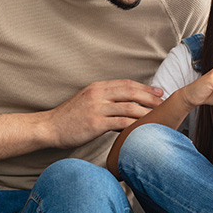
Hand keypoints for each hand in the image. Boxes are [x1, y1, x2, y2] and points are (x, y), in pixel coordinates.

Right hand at [47, 79, 163, 148]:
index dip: (144, 87)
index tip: (158, 92)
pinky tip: (143, 128)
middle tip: (164, 102)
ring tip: (158, 116)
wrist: (49, 127)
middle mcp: (98, 94)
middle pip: (130, 92)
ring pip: (128, 107)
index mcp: (97, 87)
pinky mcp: (95, 123)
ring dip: (146, 111)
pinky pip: (120, 122)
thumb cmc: (69, 118)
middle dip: (150, 97)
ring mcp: (96, 108)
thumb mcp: (87, 102)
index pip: (126, 83)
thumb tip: (126, 107)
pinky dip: (134, 124)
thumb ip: (105, 101)